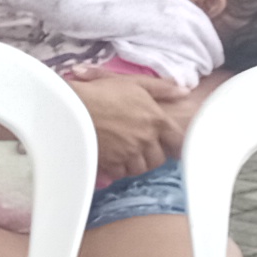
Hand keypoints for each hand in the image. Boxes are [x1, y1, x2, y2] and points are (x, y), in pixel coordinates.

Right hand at [71, 71, 191, 182]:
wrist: (72, 106)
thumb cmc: (104, 91)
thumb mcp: (136, 83)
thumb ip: (163, 88)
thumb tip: (184, 91)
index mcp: (157, 120)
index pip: (178, 141)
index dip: (175, 145)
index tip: (169, 145)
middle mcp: (146, 139)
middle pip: (159, 159)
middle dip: (153, 156)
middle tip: (144, 151)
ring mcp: (128, 153)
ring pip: (140, 168)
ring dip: (136, 164)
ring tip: (128, 157)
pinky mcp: (110, 162)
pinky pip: (121, 174)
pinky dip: (119, 170)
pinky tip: (114, 161)